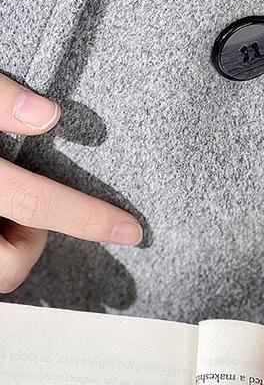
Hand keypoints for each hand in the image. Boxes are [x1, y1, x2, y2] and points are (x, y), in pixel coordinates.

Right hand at [0, 72, 142, 290]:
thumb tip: (47, 115)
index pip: (35, 204)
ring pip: (0, 270)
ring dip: (11, 244)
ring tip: (6, 207)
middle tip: (28, 207)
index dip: (87, 219)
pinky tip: (1, 214)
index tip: (130, 230)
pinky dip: (2, 241)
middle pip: (11, 265)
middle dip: (31, 243)